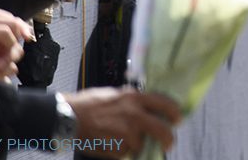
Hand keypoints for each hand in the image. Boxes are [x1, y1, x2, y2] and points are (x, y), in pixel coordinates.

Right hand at [65, 87, 181, 157]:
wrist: (69, 117)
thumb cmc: (90, 103)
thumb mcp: (116, 94)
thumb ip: (134, 101)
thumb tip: (151, 108)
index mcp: (135, 98)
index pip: (165, 104)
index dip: (175, 113)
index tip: (178, 119)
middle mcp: (134, 114)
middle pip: (162, 130)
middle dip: (168, 139)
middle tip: (168, 143)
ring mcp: (126, 133)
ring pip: (141, 144)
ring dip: (135, 145)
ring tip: (119, 137)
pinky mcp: (117, 148)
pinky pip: (126, 152)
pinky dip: (121, 150)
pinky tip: (110, 141)